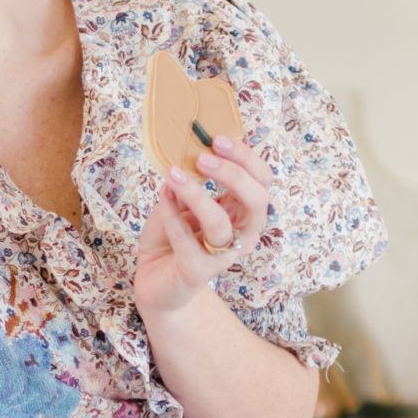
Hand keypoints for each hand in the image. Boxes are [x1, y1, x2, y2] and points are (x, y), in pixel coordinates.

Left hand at [132, 137, 271, 322]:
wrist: (155, 279)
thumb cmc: (173, 235)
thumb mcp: (183, 199)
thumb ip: (189, 179)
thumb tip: (185, 151)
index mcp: (243, 211)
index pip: (261, 179)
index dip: (246, 157)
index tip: (217, 139)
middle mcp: (242, 234)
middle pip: (257, 200)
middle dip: (233, 174)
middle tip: (202, 158)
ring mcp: (222, 256)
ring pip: (220, 224)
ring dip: (197, 195)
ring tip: (173, 176)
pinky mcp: (199, 272)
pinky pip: (187, 241)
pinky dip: (172, 216)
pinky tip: (162, 198)